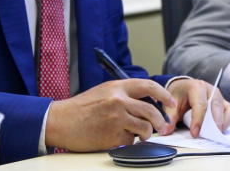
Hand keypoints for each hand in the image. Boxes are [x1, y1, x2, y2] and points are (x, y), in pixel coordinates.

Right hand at [45, 79, 176, 150]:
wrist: (59, 121)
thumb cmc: (80, 108)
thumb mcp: (104, 92)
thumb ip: (124, 94)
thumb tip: (147, 101)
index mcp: (117, 87)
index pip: (148, 86)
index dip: (163, 94)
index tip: (170, 102)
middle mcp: (118, 101)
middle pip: (151, 110)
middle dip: (160, 120)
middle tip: (162, 126)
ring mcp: (116, 119)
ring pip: (144, 128)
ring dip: (146, 134)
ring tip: (141, 135)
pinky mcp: (112, 136)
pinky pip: (130, 141)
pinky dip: (129, 142)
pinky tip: (119, 139)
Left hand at [163, 79, 229, 137]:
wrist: (184, 88)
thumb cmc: (179, 95)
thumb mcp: (171, 104)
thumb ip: (169, 117)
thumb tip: (167, 131)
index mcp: (197, 87)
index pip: (200, 104)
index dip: (198, 120)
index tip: (194, 134)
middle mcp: (211, 90)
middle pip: (216, 106)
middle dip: (213, 123)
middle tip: (208, 136)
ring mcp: (219, 96)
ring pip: (227, 109)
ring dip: (223, 123)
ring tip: (214, 134)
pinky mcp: (224, 103)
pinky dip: (228, 121)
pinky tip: (219, 130)